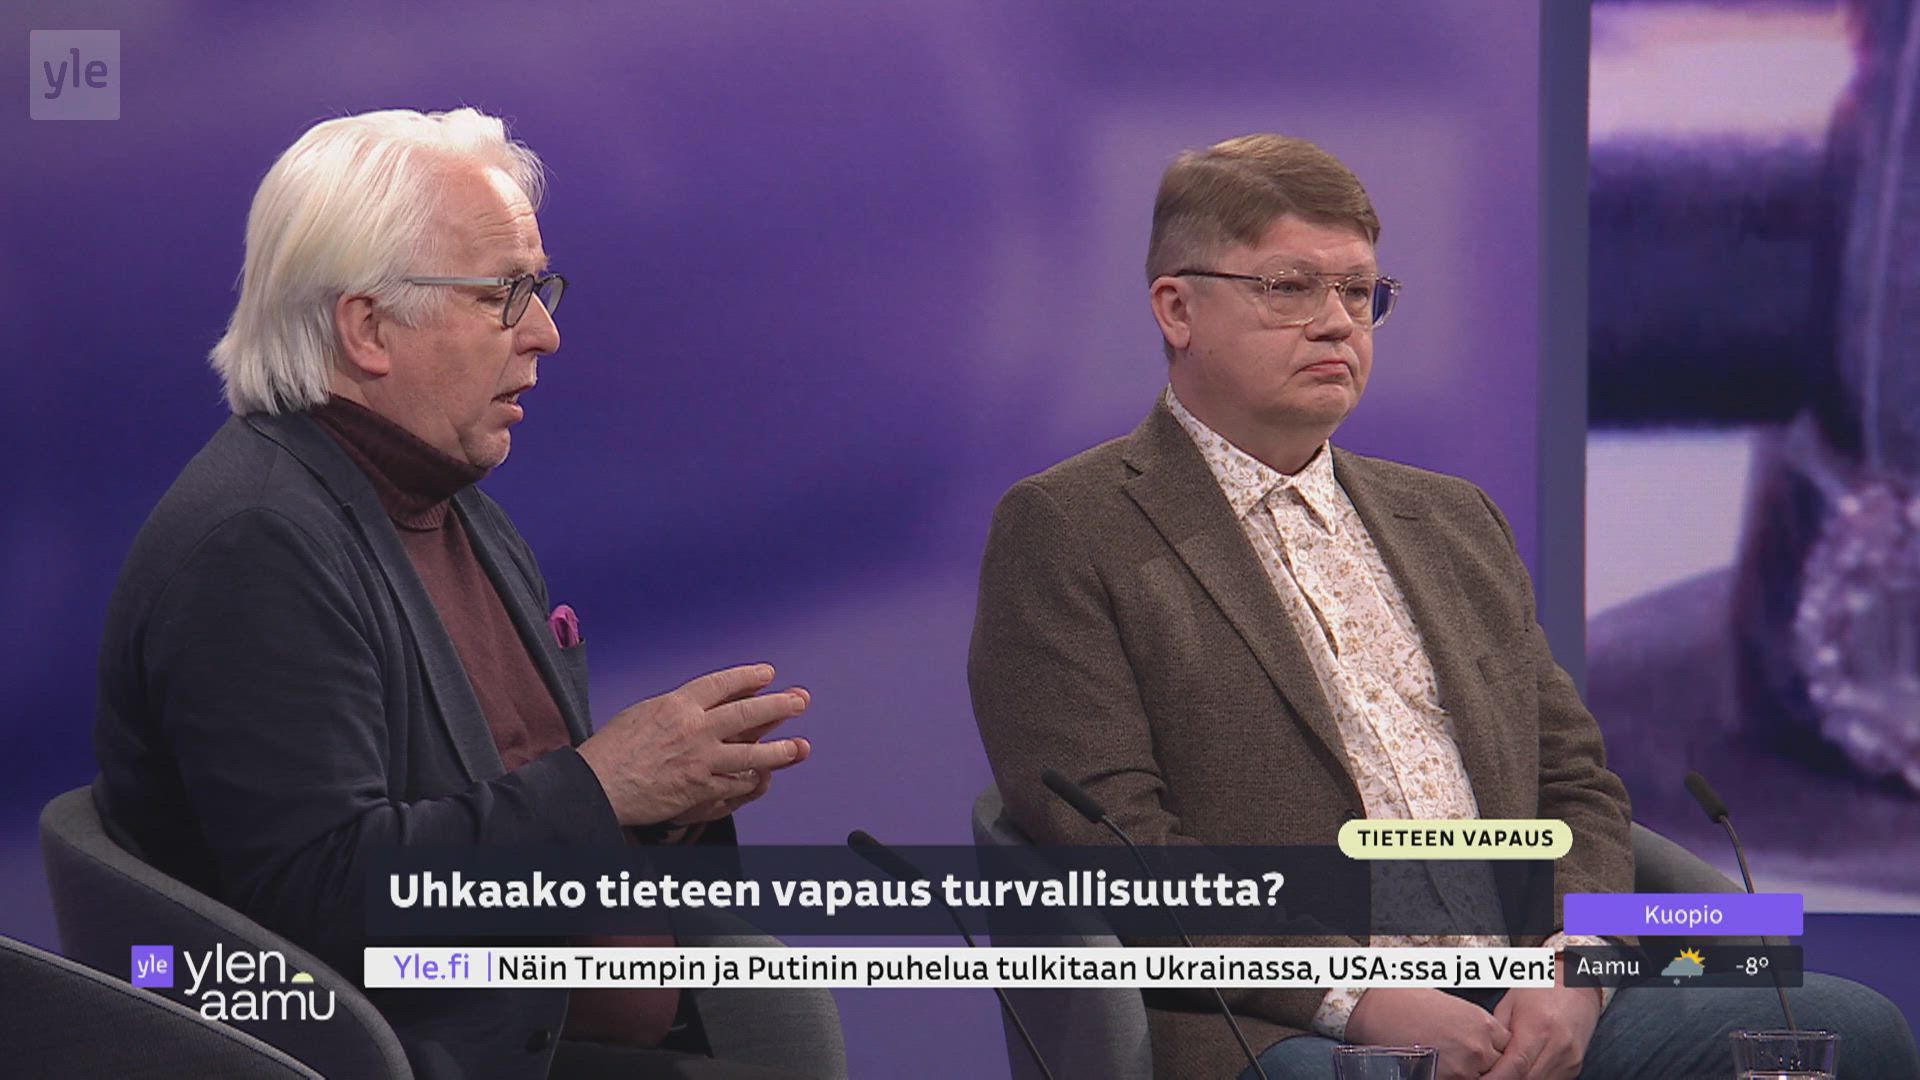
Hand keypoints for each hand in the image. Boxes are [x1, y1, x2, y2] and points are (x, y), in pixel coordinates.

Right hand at [578, 664, 810, 825]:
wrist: (597, 785)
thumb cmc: (611, 751)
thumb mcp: (642, 713)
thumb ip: (675, 708)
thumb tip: (698, 703)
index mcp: (677, 705)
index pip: (721, 684)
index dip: (747, 677)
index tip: (767, 673)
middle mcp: (694, 730)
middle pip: (746, 713)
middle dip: (778, 705)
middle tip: (799, 700)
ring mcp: (700, 761)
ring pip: (751, 753)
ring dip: (779, 750)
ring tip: (799, 746)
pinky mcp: (699, 789)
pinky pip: (735, 784)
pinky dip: (751, 780)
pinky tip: (764, 776)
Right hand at [1345, 988, 1508, 1079]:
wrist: (1381, 1008)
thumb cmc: (1411, 1002)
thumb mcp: (1454, 1008)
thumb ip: (1476, 1028)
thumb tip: (1482, 1044)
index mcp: (1484, 1023)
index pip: (1508, 1049)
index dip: (1496, 1053)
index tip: (1486, 1055)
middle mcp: (1479, 1045)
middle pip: (1500, 1068)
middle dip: (1486, 1068)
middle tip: (1467, 1062)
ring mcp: (1465, 1066)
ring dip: (1471, 1075)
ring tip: (1454, 1067)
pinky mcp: (1447, 1078)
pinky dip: (1454, 1079)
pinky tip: (1443, 1071)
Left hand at [1483, 986, 1600, 1079]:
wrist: (1576, 987)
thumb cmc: (1539, 991)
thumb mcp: (1509, 1005)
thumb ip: (1497, 1035)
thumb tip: (1484, 1059)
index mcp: (1538, 1029)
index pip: (1515, 1066)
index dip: (1495, 1078)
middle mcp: (1557, 1047)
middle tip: (1488, 1078)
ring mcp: (1569, 1060)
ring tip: (1504, 1073)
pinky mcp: (1574, 1067)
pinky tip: (1522, 1072)